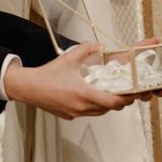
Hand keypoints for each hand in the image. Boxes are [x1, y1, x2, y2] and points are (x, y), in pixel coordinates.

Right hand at [4, 42, 137, 119]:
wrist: (28, 87)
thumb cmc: (46, 75)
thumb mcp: (68, 58)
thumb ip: (86, 49)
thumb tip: (99, 46)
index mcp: (84, 94)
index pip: (114, 102)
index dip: (126, 99)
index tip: (132, 94)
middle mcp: (81, 107)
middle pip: (108, 109)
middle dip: (118, 101)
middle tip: (123, 92)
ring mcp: (74, 113)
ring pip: (98, 113)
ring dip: (105, 105)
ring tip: (106, 93)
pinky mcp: (68, 116)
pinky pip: (86, 113)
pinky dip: (91, 107)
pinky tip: (86, 96)